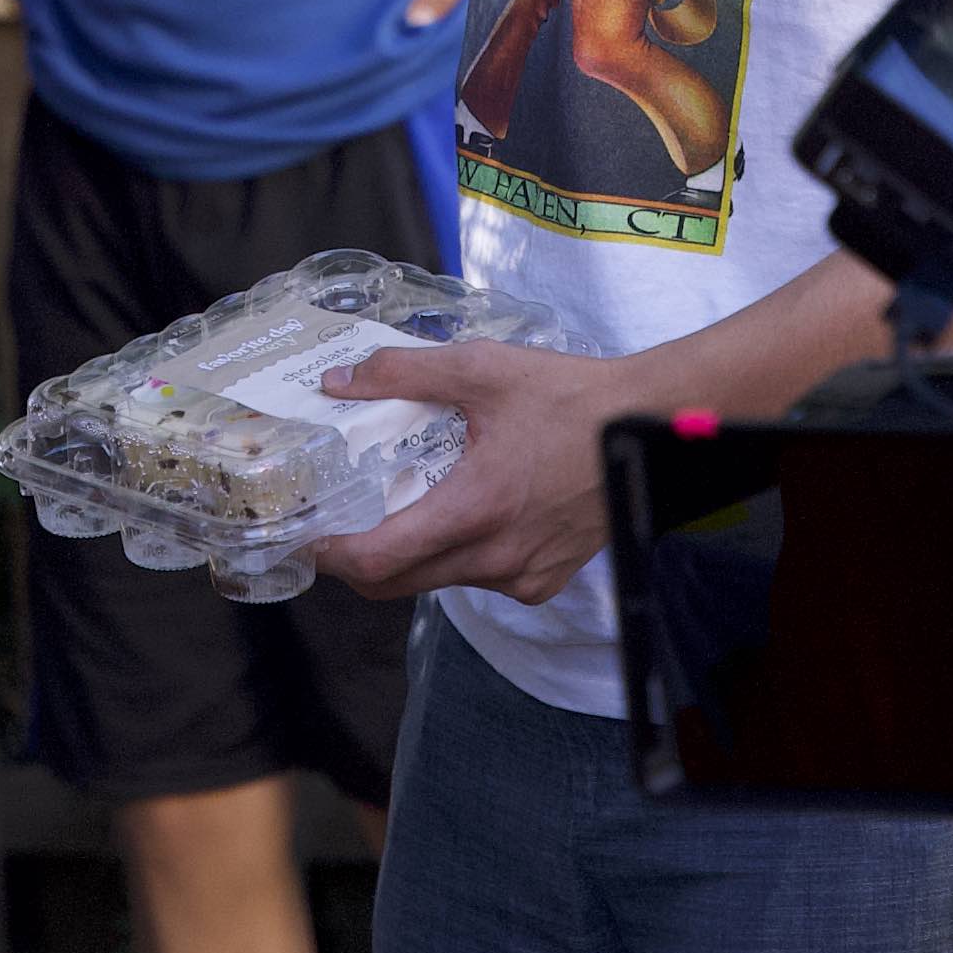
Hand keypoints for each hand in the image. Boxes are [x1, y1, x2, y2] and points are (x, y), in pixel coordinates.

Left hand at [308, 338, 649, 604]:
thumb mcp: (482, 369)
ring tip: (401, 503)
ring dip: (410, 553)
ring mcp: (522, 576)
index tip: (304, 534)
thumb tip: (339, 381)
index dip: (329, 554)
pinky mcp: (544, 581)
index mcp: (474, 511)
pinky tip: (464, 508)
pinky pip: (480, 578)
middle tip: (337, 522)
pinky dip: (458, 553)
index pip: (377, 561)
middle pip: (397, 583)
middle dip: (358, 560)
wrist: (649, 425)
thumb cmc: (571, 397)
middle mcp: (495, 558)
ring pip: (438, 581)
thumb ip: (403, 373)